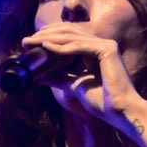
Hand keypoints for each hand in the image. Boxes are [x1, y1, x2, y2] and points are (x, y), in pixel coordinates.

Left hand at [18, 25, 145, 133]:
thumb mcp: (75, 86)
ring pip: (72, 37)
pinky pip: (79, 46)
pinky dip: (62, 47)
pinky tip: (46, 46)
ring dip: (49, 38)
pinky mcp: (107, 50)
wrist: (120, 112)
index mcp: (95, 51)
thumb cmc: (103, 102)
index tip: (30, 44)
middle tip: (26, 41)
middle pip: (68, 34)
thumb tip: (39, 77)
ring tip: (32, 42)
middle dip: (45, 35)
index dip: (49, 38)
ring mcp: (105, 44)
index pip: (69, 38)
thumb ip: (59, 78)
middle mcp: (101, 44)